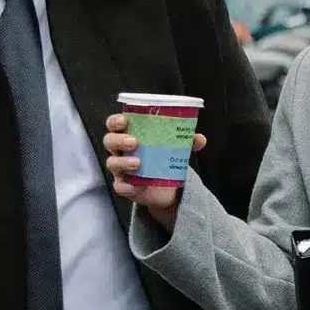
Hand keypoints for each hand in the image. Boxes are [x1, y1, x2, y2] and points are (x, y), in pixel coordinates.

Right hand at [103, 115, 206, 231]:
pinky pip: (119, 186)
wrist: (166, 188)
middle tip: (134, 142)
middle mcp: (121, 151)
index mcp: (129, 135)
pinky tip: (135, 186)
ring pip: (112, 163)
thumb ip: (186, 142)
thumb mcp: (176, 148)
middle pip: (109, 141)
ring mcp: (120, 169)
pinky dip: (126, 186)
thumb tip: (200, 139)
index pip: (114, 125)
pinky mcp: (125, 186)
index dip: (115, 121)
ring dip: (123, 162)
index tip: (124, 120)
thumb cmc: (164, 160)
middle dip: (119, 140)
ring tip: (138, 163)